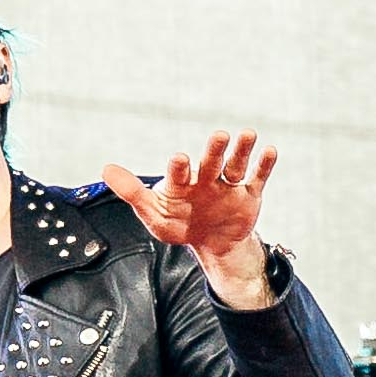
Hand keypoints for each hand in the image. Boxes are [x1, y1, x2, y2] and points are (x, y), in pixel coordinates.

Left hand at [102, 136, 279, 303]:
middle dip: (214, 150)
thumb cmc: (179, 223)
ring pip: (236, 165)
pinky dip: (264, 165)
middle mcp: (206, 178)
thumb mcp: (154, 214)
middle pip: (211, 162)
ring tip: (248, 134)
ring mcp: (228, 186)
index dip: (179, 168)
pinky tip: (269, 150)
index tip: (178, 159)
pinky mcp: (248, 195)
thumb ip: (132, 192)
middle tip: (219, 136)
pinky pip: (257, 178)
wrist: (211, 242)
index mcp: (182, 183)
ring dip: (242, 150)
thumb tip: (106, 169)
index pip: (179, 173)